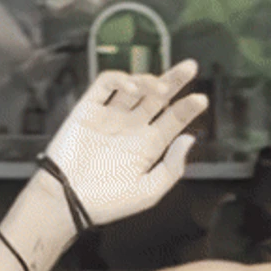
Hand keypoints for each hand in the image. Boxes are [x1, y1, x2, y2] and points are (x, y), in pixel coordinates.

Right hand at [40, 59, 207, 225]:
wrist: (68, 201)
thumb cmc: (107, 203)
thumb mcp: (148, 192)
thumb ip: (172, 168)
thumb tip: (189, 139)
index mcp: (148, 146)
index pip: (172, 120)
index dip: (187, 108)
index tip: (201, 100)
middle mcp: (132, 127)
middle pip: (157, 97)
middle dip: (174, 81)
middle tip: (190, 68)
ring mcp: (111, 116)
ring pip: (134, 87)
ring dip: (149, 81)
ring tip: (160, 88)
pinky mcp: (88, 109)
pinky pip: (105, 85)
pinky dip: (120, 80)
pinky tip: (132, 89)